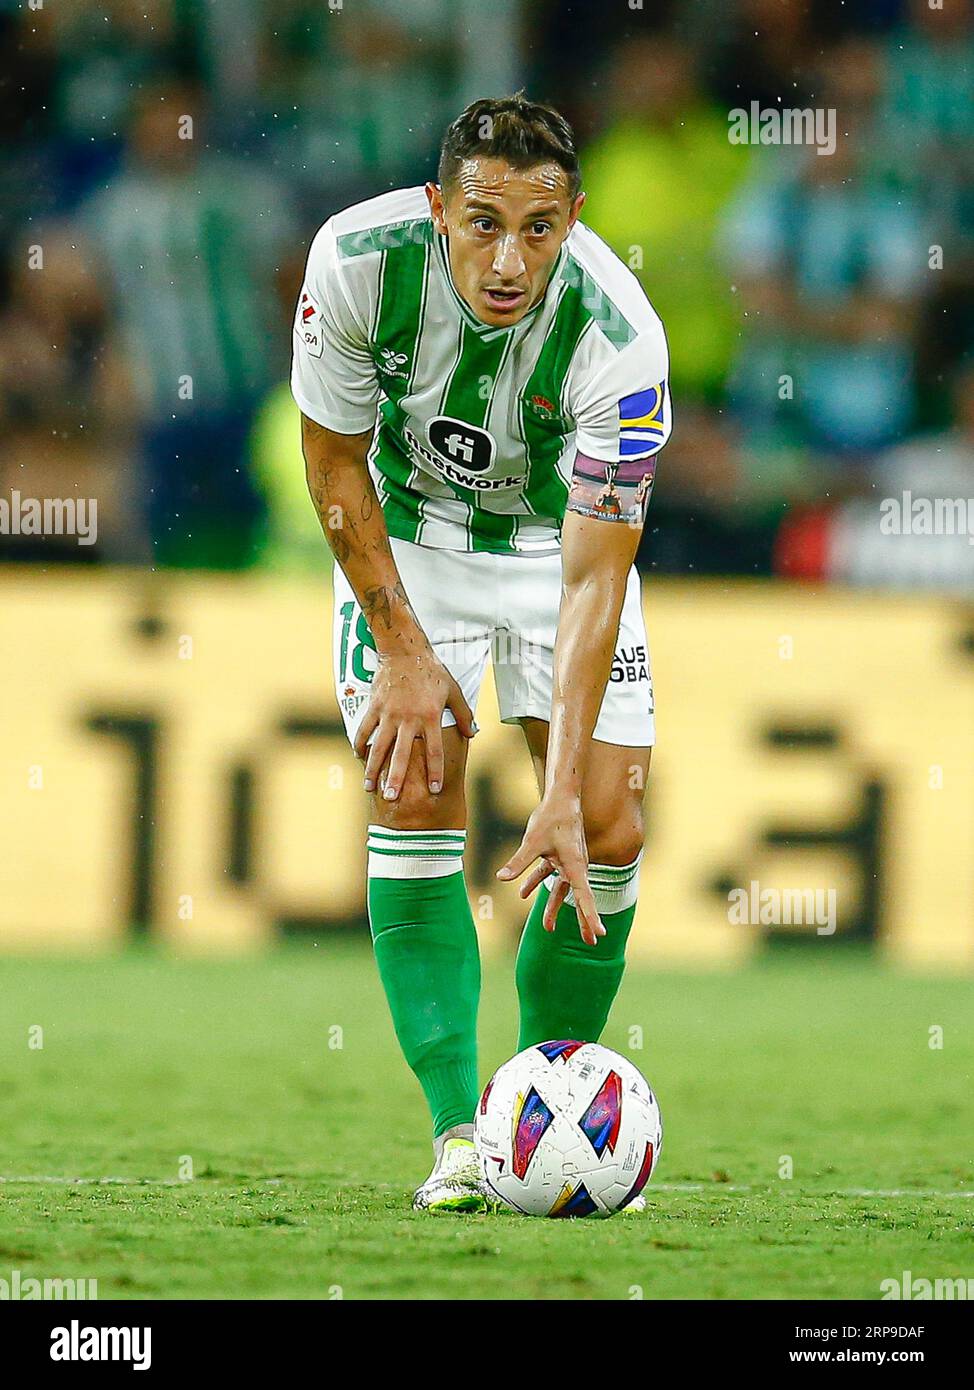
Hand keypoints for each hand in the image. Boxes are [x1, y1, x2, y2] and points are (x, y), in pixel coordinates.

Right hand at [354, 645, 474, 799]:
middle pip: (401, 755)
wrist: (404, 651)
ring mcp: (388, 714)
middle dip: (396, 778)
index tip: (435, 789)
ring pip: (379, 746)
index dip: (435, 771)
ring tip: (368, 786)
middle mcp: (408, 719)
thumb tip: (473, 734)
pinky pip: (365, 729)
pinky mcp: (374, 707)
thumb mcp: (454, 691)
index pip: (433, 751)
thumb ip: (464, 714)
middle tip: (392, 797)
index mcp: (429, 717)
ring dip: (373, 768)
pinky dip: (360, 744)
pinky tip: (358, 757)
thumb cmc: (431, 671)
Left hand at [496, 790, 604, 945]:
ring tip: (548, 929)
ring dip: (555, 908)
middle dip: (584, 921)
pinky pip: (550, 875)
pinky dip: (537, 883)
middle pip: (581, 898)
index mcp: (575, 866)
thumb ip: (518, 862)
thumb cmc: (551, 817)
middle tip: (591, 942)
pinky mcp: (559, 855)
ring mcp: (569, 862)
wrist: (561, 797)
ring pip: (563, 890)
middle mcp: (576, 866)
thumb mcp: (532, 841)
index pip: (585, 897)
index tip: (600, 933)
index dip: (591, 916)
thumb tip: (501, 879)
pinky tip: (522, 893)